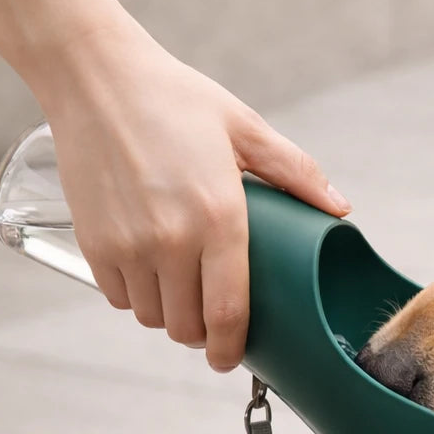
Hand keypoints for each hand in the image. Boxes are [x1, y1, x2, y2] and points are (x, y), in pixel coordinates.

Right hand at [42, 32, 349, 371]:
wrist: (94, 74)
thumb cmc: (175, 100)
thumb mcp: (246, 128)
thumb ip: (297, 173)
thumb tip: (340, 209)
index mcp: (219, 218)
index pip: (229, 314)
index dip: (234, 350)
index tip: (235, 359)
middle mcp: (172, 239)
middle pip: (188, 327)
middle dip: (204, 335)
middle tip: (212, 320)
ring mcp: (128, 244)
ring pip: (153, 318)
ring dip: (169, 315)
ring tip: (182, 291)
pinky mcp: (92, 242)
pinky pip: (118, 298)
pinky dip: (135, 296)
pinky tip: (149, 274)